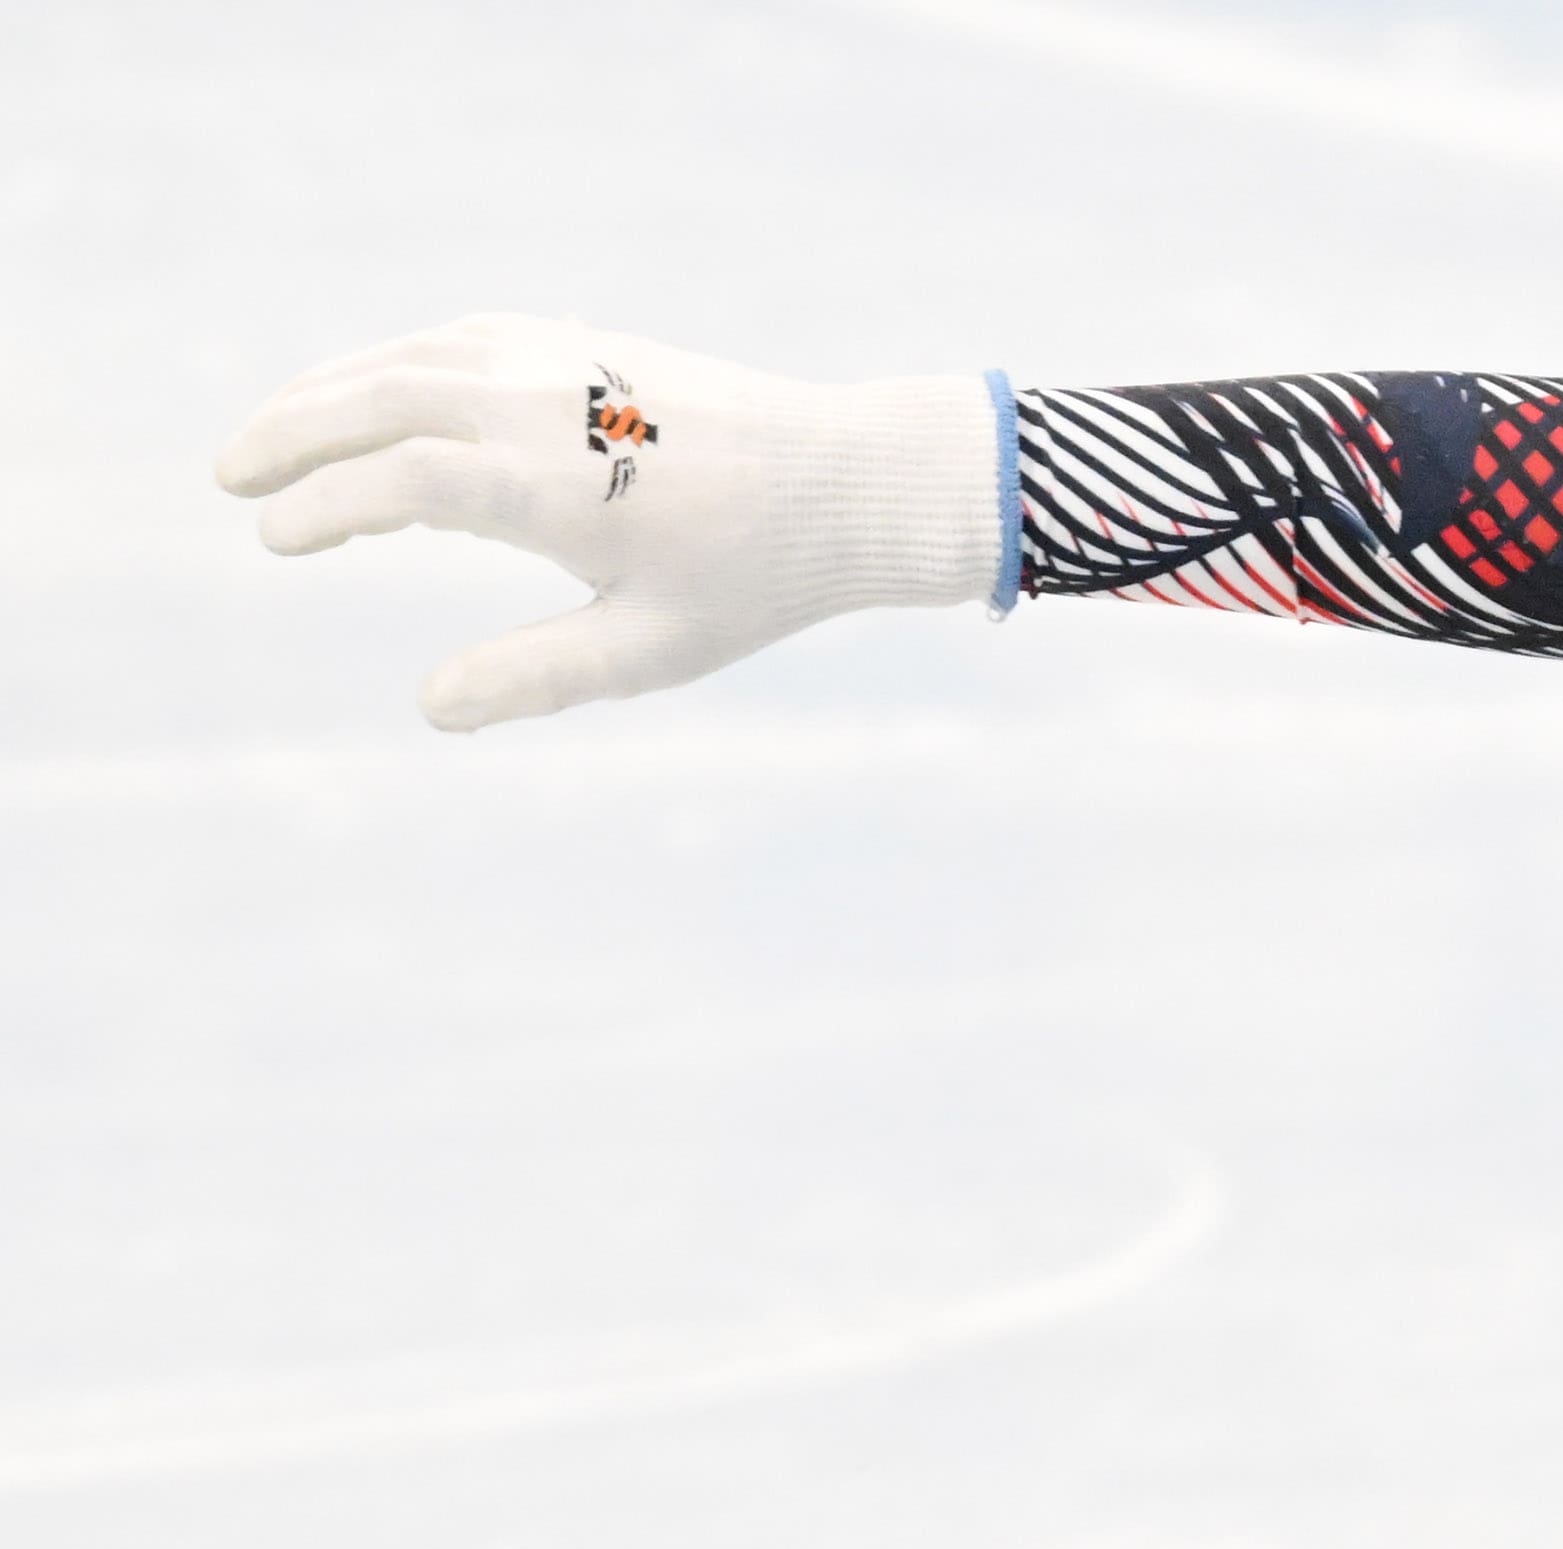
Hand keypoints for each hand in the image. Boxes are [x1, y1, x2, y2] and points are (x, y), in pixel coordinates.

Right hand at [215, 316, 1000, 728]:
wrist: (846, 481)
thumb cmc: (755, 576)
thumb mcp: (651, 648)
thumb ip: (536, 676)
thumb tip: (430, 708)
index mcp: (550, 485)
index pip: (394, 484)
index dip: (324, 508)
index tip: (277, 539)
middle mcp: (539, 405)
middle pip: (372, 400)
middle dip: (289, 435)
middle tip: (229, 478)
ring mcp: (555, 359)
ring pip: (404, 360)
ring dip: (327, 393)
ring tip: (274, 439)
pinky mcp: (576, 341)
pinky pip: (453, 340)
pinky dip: (390, 365)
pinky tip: (365, 397)